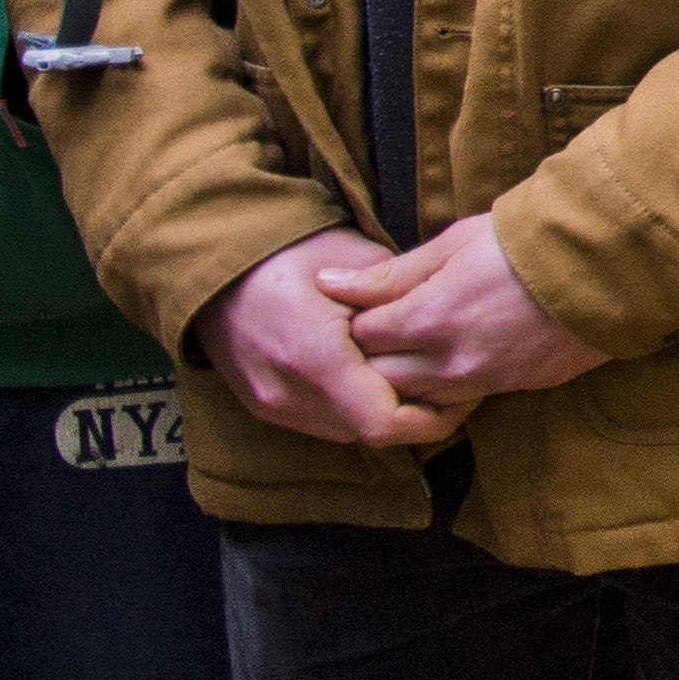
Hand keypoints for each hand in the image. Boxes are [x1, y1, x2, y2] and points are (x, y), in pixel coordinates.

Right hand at [199, 228, 474, 449]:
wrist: (214, 263)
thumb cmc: (292, 249)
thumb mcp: (359, 259)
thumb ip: (403, 301)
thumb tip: (447, 327)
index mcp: (316, 356)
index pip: (386, 421)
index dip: (435, 418)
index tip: (464, 394)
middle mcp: (289, 392)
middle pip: (372, 429)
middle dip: (415, 412)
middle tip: (449, 380)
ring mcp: (272, 405)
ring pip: (350, 430)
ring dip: (383, 409)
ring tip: (413, 372)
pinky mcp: (264, 407)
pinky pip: (324, 421)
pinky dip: (353, 405)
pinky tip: (372, 373)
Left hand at [331, 216, 609, 409]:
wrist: (609, 262)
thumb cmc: (527, 241)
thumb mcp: (453, 243)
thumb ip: (389, 273)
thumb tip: (327, 283)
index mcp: (429, 318)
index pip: (360, 336)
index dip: (353, 319)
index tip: (361, 303)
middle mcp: (450, 361)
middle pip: (378, 378)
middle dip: (369, 357)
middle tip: (378, 330)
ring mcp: (484, 380)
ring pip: (415, 398)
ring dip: (404, 377)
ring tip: (411, 346)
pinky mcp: (513, 387)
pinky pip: (458, 401)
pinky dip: (443, 386)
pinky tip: (451, 357)